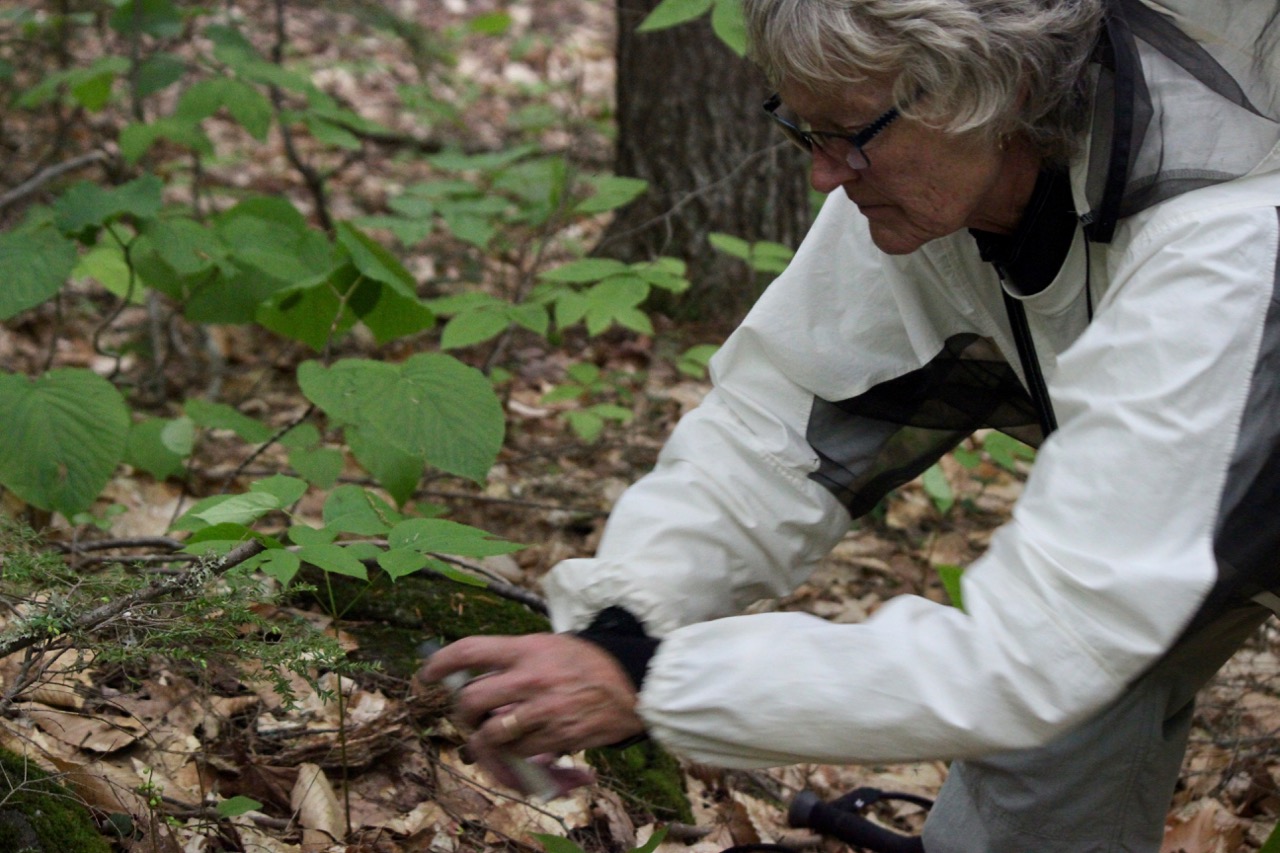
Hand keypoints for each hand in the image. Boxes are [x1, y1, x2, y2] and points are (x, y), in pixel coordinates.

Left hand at [417, 633, 645, 791]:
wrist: (633, 685)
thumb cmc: (589, 663)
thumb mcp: (550, 646)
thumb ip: (514, 660)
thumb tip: (476, 676)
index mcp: (527, 649)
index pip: (470, 651)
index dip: (440, 663)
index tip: (427, 673)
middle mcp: (530, 679)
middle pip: (470, 701)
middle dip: (462, 712)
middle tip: (468, 714)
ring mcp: (543, 711)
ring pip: (490, 734)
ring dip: (486, 738)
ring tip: (496, 731)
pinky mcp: (556, 737)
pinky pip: (518, 753)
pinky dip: (514, 753)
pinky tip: (523, 743)